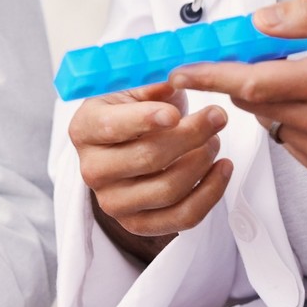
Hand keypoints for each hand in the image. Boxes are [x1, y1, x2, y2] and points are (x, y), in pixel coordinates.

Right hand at [69, 82, 231, 262]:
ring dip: (202, 162)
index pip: (113, 126)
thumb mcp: (135, 90)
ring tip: (216, 140)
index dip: (145, 120)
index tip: (175, 113)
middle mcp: (91, 169)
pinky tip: (222, 169)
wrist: (126, 147)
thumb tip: (175, 82)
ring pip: (168, 189)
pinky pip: (182, 217)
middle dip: (191, 135)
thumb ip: (152, 85)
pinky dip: (210, 193)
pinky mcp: (137, 224)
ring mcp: (112, 202)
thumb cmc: (131, 113)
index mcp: (84, 128)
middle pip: (148, 158)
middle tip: (217, 116)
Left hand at [170, 0, 306, 181]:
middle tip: (259, 54)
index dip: (210, 75)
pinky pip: (289, 143)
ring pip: (269, 122)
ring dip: (270, 99)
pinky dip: (290, 121)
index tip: (180, 71)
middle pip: (254, 102)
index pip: (251, 81)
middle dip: (243, 77)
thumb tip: (259, 22)